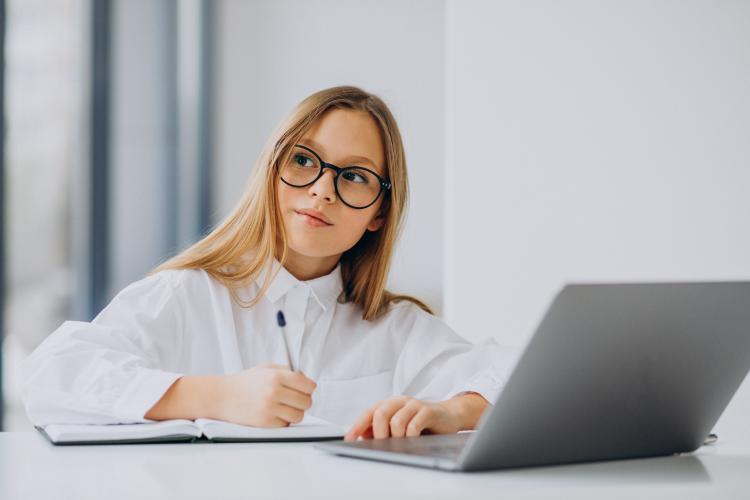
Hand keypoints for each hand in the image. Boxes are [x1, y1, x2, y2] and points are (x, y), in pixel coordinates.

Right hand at [217, 364, 316, 427]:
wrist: (221, 396)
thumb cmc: (244, 382)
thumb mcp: (266, 368)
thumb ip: (287, 371)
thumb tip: (307, 380)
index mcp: (276, 376)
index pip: (308, 385)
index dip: (309, 388)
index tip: (306, 389)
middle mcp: (274, 392)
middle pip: (306, 402)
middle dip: (303, 401)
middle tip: (295, 400)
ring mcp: (269, 409)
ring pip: (298, 416)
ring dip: (294, 413)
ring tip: (285, 408)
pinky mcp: (264, 423)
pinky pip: (286, 425)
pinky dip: (283, 421)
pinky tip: (274, 414)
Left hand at [344, 395, 467, 440]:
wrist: (447, 416)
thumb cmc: (419, 422)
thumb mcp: (398, 425)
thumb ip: (380, 429)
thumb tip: (363, 437)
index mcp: (389, 404)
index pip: (369, 413)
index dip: (357, 426)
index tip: (349, 439)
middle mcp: (400, 401)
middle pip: (380, 413)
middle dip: (378, 433)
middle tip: (381, 445)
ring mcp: (414, 405)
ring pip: (396, 420)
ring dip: (395, 437)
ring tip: (400, 444)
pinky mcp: (428, 411)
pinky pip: (414, 424)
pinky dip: (410, 436)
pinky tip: (412, 440)